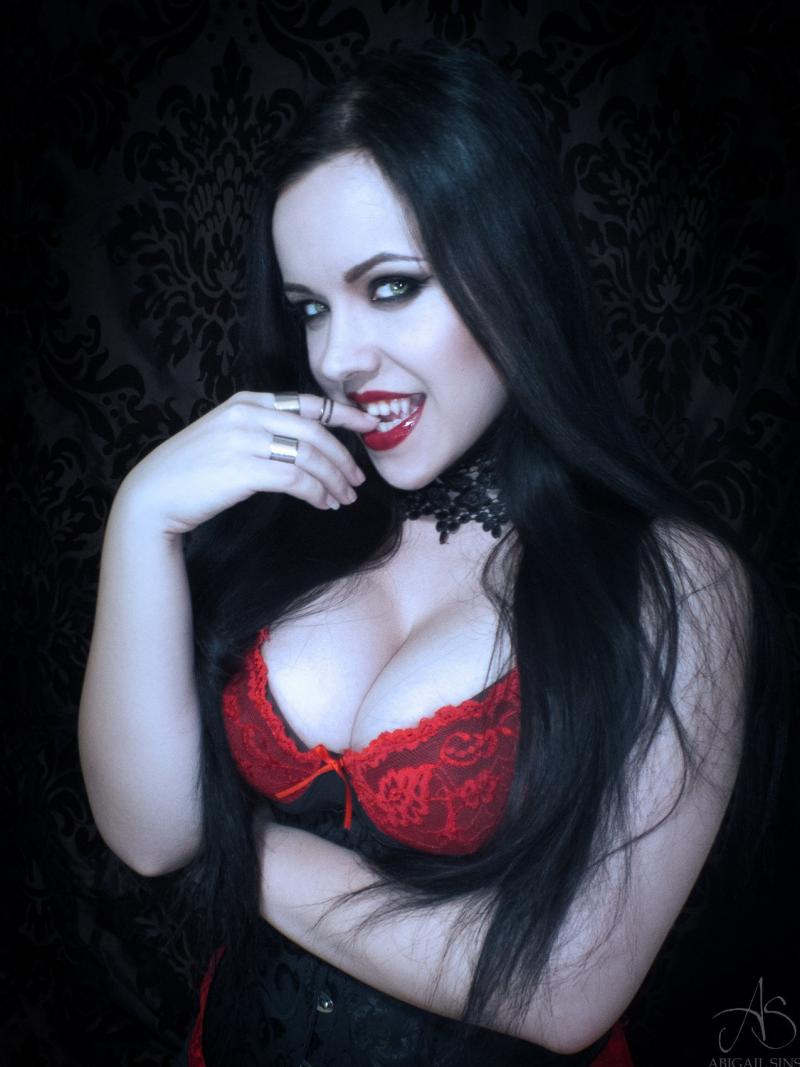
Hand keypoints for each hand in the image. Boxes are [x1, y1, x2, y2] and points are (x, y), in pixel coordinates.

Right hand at [117, 391, 379, 535]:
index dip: (345, 414)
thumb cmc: (192, 471)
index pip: (309, 402)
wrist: (154, 495)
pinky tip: (323, 504)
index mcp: (248, 402)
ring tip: (344, 498)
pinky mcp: (245, 469)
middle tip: (358, 480)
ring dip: (334, 480)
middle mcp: (249, 415)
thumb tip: (306, 446)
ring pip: (311, 457)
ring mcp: (245, 440)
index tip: (369, 425)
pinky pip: (297, 480)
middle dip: (344, 458)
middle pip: (316, 433)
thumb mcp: (227, 436)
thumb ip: (262, 431)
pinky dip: (317, 493)